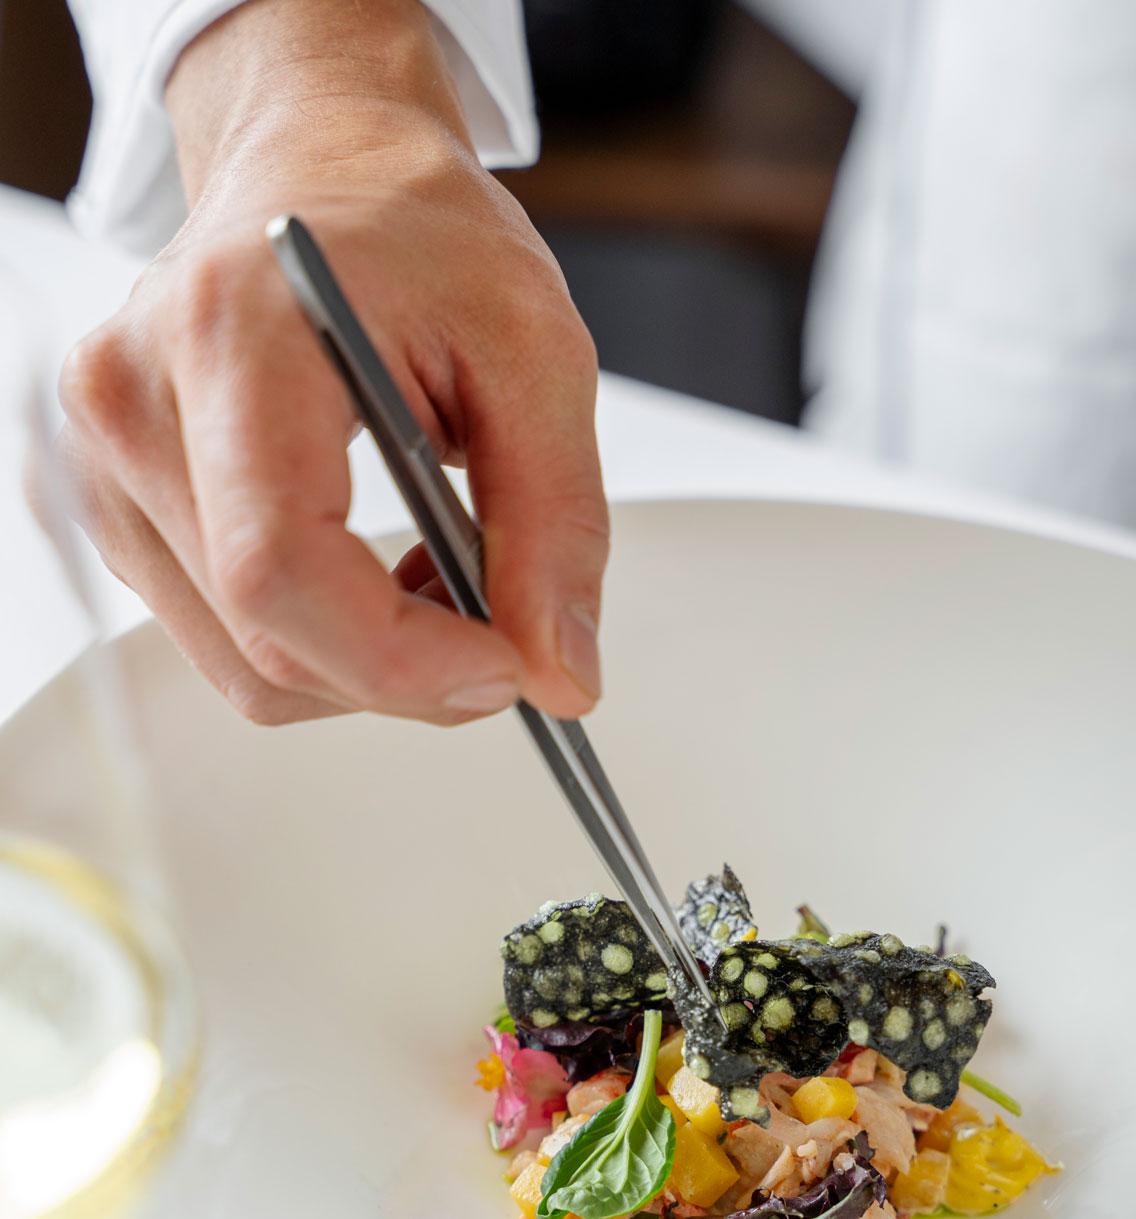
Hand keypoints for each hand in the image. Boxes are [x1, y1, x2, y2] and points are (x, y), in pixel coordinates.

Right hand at [58, 0, 607, 725]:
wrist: (320, 165)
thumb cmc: (414, 224)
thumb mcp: (533, 348)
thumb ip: (555, 519)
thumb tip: (560, 671)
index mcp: (228, 335)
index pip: (279, 571)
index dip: (401, 659)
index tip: (505, 665)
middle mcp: (133, 403)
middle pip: (266, 643)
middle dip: (409, 672)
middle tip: (504, 625)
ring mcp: (110, 464)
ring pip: (247, 668)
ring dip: (370, 663)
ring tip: (442, 577)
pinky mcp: (122, 508)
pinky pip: (229, 643)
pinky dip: (327, 642)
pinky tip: (379, 572)